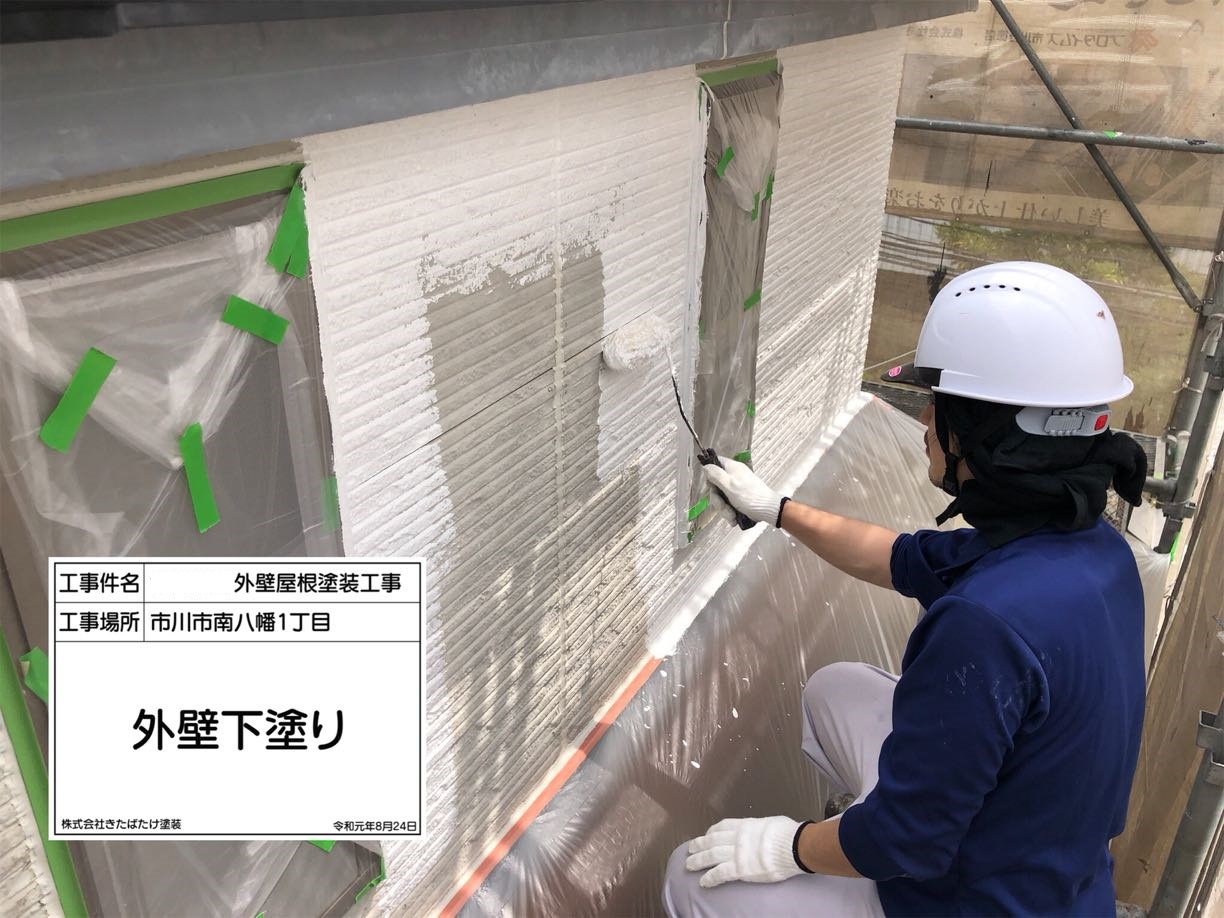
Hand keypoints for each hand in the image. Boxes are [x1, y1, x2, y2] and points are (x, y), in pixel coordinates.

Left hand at [685, 816, 804, 888]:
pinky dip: (710, 878)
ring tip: (689, 865)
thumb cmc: (788, 833)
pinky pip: (720, 873)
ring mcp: (737, 853)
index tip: (706, 835)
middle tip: (690, 849)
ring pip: (711, 856)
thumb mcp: (771, 822)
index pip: (722, 827)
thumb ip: (761, 827)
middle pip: (712, 840)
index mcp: (744, 825)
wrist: (793, 846)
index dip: (711, 831)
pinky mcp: (740, 869)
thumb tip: (765, 830)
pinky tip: (703, 882)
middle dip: (699, 845)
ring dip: (698, 861)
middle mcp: (736, 838)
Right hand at [702, 456, 785, 525]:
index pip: (715, 463)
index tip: (712, 486)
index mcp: (732, 468)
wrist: (767, 510)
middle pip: (716, 485)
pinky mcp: (740, 498)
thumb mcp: (729, 484)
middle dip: (718, 500)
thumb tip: (705, 466)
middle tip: (723, 507)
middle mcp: (734, 476)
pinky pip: (729, 504)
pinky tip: (734, 518)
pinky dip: (730, 512)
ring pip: (722, 497)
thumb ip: (715, 474)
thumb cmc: (749, 496)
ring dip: (724, 509)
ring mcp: (737, 488)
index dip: (710, 474)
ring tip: (732, 516)